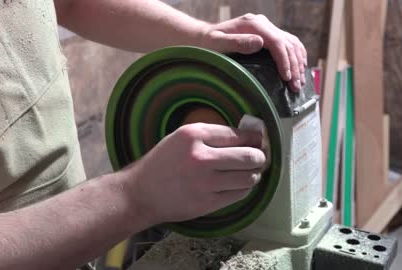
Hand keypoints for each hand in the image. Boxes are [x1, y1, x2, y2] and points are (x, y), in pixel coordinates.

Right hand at [122, 123, 265, 224]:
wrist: (141, 193)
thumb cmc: (162, 163)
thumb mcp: (181, 138)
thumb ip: (211, 135)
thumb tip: (248, 137)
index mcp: (193, 135)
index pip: (238, 134)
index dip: (254, 138)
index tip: (259, 140)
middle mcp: (201, 157)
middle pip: (249, 156)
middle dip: (260, 156)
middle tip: (260, 157)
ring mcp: (205, 183)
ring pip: (249, 177)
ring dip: (254, 174)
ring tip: (250, 171)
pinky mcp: (208, 203)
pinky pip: (240, 194)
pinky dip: (244, 188)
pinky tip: (238, 184)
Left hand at [200, 14, 306, 91]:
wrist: (204, 37)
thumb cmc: (208, 44)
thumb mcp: (217, 44)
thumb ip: (237, 42)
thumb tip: (259, 43)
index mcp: (253, 24)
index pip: (277, 42)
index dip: (284, 61)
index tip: (286, 78)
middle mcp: (262, 23)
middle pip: (287, 43)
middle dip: (294, 66)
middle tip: (296, 86)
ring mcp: (266, 28)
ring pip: (291, 42)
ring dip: (298, 62)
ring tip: (300, 81)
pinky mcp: (267, 34)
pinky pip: (288, 43)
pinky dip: (296, 55)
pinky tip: (299, 68)